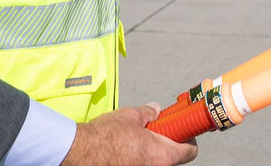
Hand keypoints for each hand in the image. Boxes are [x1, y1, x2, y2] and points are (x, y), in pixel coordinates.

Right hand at [61, 103, 196, 165]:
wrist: (79, 152)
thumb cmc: (104, 137)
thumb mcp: (131, 116)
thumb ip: (148, 113)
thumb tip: (155, 110)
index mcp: (162, 155)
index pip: (190, 152)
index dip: (189, 139)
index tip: (185, 131)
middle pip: (173, 159)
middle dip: (169, 144)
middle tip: (160, 132)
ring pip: (156, 163)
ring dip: (152, 152)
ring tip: (139, 139)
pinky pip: (141, 165)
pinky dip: (139, 158)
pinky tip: (127, 148)